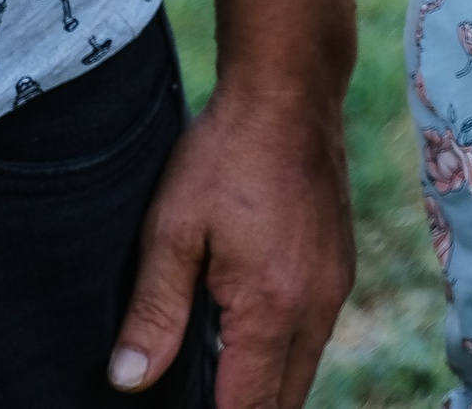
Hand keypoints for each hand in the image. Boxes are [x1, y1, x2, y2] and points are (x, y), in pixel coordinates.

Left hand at [108, 86, 355, 407]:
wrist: (291, 93)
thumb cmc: (226, 154)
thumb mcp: (172, 230)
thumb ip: (154, 312)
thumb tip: (130, 380)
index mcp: (273, 305)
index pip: (247, 407)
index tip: (180, 408)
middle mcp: (318, 305)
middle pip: (285, 400)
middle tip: (196, 396)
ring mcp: (337, 285)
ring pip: (303, 370)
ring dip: (264, 386)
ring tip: (215, 378)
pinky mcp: (341, 266)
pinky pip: (314, 335)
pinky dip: (283, 353)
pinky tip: (244, 336)